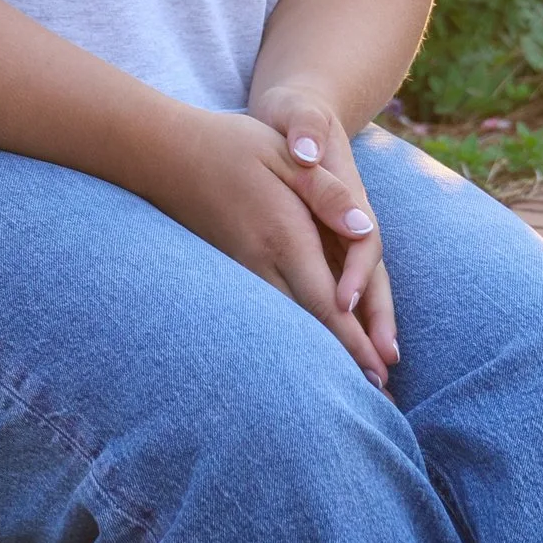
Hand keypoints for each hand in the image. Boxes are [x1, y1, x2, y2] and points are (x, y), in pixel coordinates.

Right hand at [141, 105, 392, 387]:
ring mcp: (242, 269)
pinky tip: (306, 346)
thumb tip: (365, 229)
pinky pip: (267, 309)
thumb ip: (327, 193)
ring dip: (320, 353)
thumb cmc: (231, 146)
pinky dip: (292, 333)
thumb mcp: (286, 155)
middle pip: (311, 324)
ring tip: (351, 383)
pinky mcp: (230, 268)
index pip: (328, 301)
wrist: (162, 153)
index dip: (355, 340)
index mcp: (285, 235)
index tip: (380, 369)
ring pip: (288, 322)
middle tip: (379, 397)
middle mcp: (262, 262)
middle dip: (346, 360)